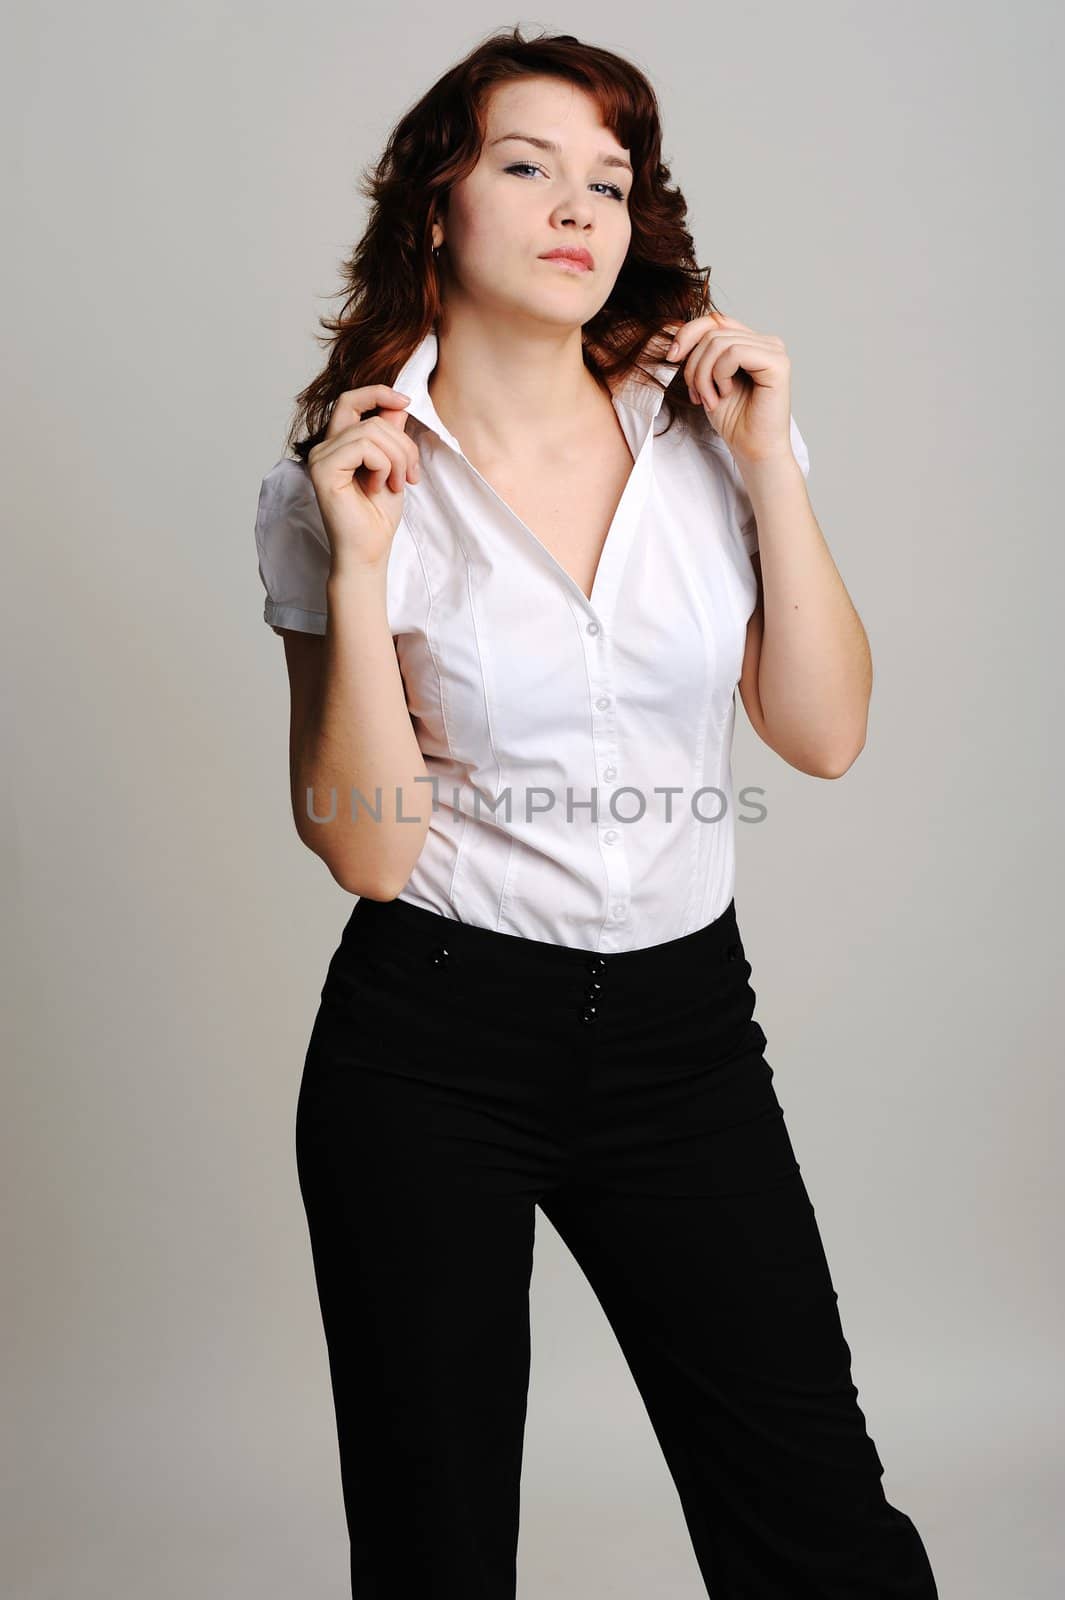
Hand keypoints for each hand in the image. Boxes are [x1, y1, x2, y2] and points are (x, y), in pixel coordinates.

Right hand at [307, 384, 420, 573]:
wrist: (369, 551)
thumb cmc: (377, 516)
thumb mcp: (394, 467)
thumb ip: (391, 435)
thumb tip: (398, 404)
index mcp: (339, 444)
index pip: (351, 400)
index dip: (378, 393)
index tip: (405, 402)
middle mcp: (324, 447)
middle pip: (372, 419)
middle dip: (403, 446)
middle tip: (411, 477)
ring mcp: (320, 458)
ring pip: (371, 432)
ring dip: (397, 459)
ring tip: (398, 485)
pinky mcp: (323, 470)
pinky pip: (363, 448)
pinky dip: (383, 466)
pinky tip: (380, 487)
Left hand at [665, 312, 793, 465]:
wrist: (752, 450)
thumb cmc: (733, 420)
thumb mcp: (707, 381)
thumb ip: (701, 354)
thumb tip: (677, 335)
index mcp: (750, 342)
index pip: (714, 319)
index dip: (687, 333)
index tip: (671, 358)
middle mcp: (765, 342)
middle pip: (713, 332)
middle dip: (694, 366)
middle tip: (698, 396)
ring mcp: (773, 350)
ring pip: (719, 342)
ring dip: (704, 376)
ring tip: (710, 399)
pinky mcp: (778, 363)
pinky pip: (734, 353)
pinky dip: (720, 375)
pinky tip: (725, 394)